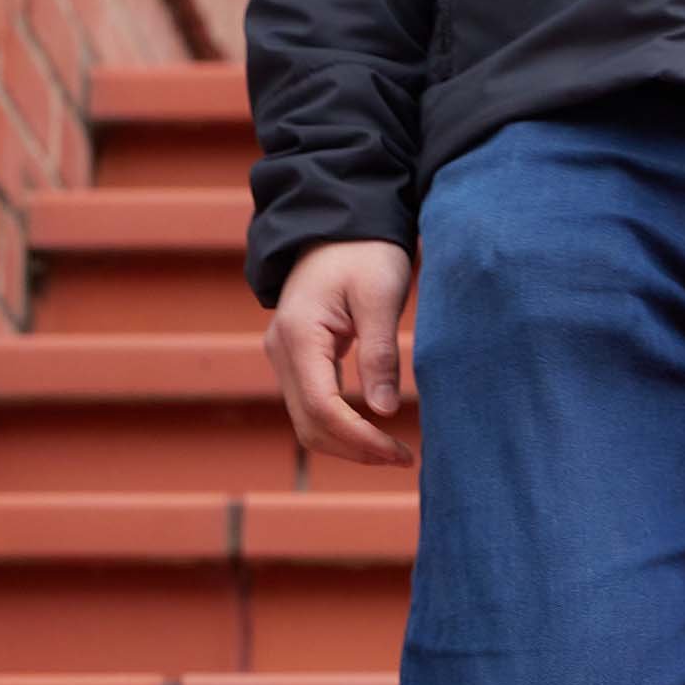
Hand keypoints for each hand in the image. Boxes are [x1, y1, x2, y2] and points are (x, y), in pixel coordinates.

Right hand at [264, 238, 415, 465]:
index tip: (402, 453)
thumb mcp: (380, 296)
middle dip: (356, 450)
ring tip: (393, 452)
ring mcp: (283, 355)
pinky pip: (311, 406)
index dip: (361, 439)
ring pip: (307, 422)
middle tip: (404, 459)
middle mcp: (281, 350)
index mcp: (300, 335)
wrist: (338, 225)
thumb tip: (385, 411)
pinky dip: (340, 426)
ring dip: (347, 444)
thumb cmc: (365, 253)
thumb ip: (381, 353)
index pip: (323, 408)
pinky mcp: (295, 358)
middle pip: (310, 425)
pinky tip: (374, 432)